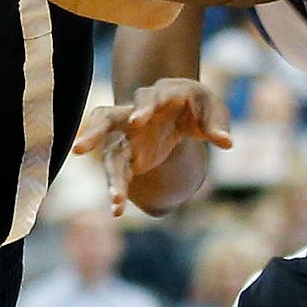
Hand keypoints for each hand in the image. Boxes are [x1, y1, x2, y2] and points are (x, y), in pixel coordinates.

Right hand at [73, 79, 233, 216]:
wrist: (179, 106)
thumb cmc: (196, 105)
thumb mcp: (212, 108)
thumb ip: (217, 124)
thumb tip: (226, 142)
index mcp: (158, 96)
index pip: (147, 98)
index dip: (142, 109)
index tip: (136, 121)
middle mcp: (134, 115)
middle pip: (105, 117)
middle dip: (94, 132)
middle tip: (79, 149)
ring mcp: (126, 136)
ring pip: (109, 154)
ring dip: (111, 177)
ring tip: (115, 201)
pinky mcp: (127, 156)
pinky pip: (118, 173)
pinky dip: (118, 189)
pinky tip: (117, 210)